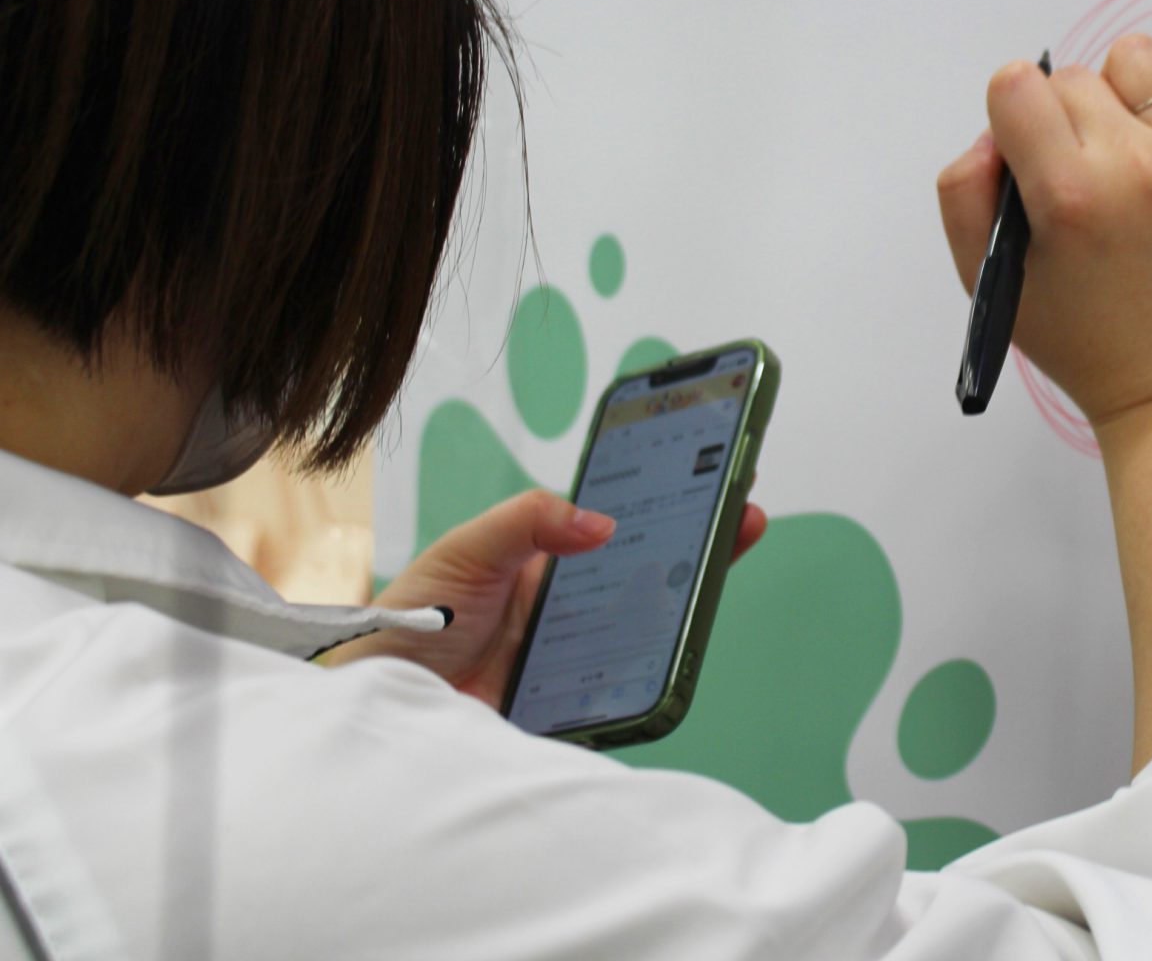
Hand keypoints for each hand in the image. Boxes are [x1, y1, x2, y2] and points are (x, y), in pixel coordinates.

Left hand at [323, 489, 767, 707]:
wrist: (375, 697)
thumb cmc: (412, 618)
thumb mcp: (466, 550)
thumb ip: (527, 522)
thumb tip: (602, 521)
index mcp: (552, 562)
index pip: (627, 527)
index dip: (673, 506)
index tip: (716, 481)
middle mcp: (573, 610)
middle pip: (653, 578)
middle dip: (701, 549)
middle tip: (742, 519)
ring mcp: (577, 659)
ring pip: (648, 633)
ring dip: (685, 609)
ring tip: (714, 575)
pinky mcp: (573, 706)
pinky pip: (623, 691)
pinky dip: (652, 676)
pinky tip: (676, 653)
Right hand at [937, 32, 1151, 433]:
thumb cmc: (1086, 342)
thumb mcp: (994, 283)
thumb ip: (963, 197)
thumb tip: (992, 135)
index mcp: (1066, 194)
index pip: (1015, 85)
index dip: (1010, 118)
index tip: (1027, 158)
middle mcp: (1133, 164)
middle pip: (1070, 78)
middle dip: (1060, 120)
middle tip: (1078, 179)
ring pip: (1137, 58)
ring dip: (1119, 90)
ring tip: (1126, 144)